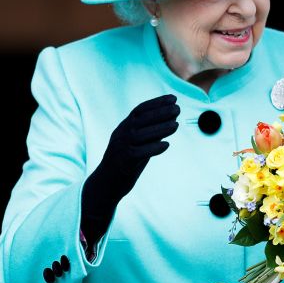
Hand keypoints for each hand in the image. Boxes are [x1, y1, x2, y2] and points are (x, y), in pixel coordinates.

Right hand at [82, 94, 178, 239]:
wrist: (106, 184)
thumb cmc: (125, 163)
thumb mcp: (136, 144)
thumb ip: (149, 134)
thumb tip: (170, 122)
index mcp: (123, 127)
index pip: (139, 110)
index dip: (156, 102)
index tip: (173, 98)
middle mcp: (120, 134)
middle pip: (141, 120)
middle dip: (160, 112)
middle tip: (177, 109)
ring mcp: (120, 148)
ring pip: (141, 135)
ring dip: (160, 129)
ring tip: (176, 125)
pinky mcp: (123, 162)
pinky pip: (139, 153)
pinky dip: (153, 148)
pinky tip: (166, 145)